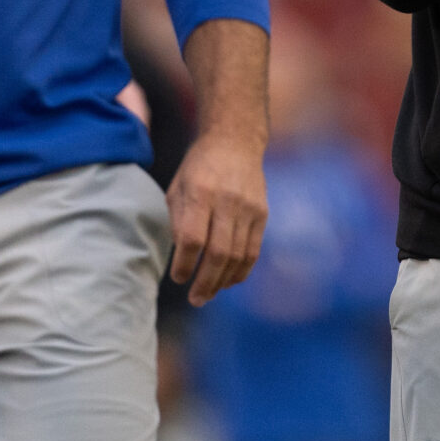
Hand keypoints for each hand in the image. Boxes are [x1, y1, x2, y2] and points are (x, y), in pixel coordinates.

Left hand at [167, 131, 266, 304]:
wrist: (235, 141)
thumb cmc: (199, 167)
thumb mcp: (178, 186)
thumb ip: (178, 221)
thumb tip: (181, 258)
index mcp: (200, 192)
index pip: (192, 238)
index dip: (184, 264)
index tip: (178, 278)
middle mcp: (227, 201)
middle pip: (218, 253)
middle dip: (205, 282)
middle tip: (195, 299)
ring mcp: (248, 208)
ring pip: (237, 256)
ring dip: (222, 281)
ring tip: (208, 294)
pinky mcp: (262, 214)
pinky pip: (253, 251)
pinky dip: (241, 271)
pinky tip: (228, 281)